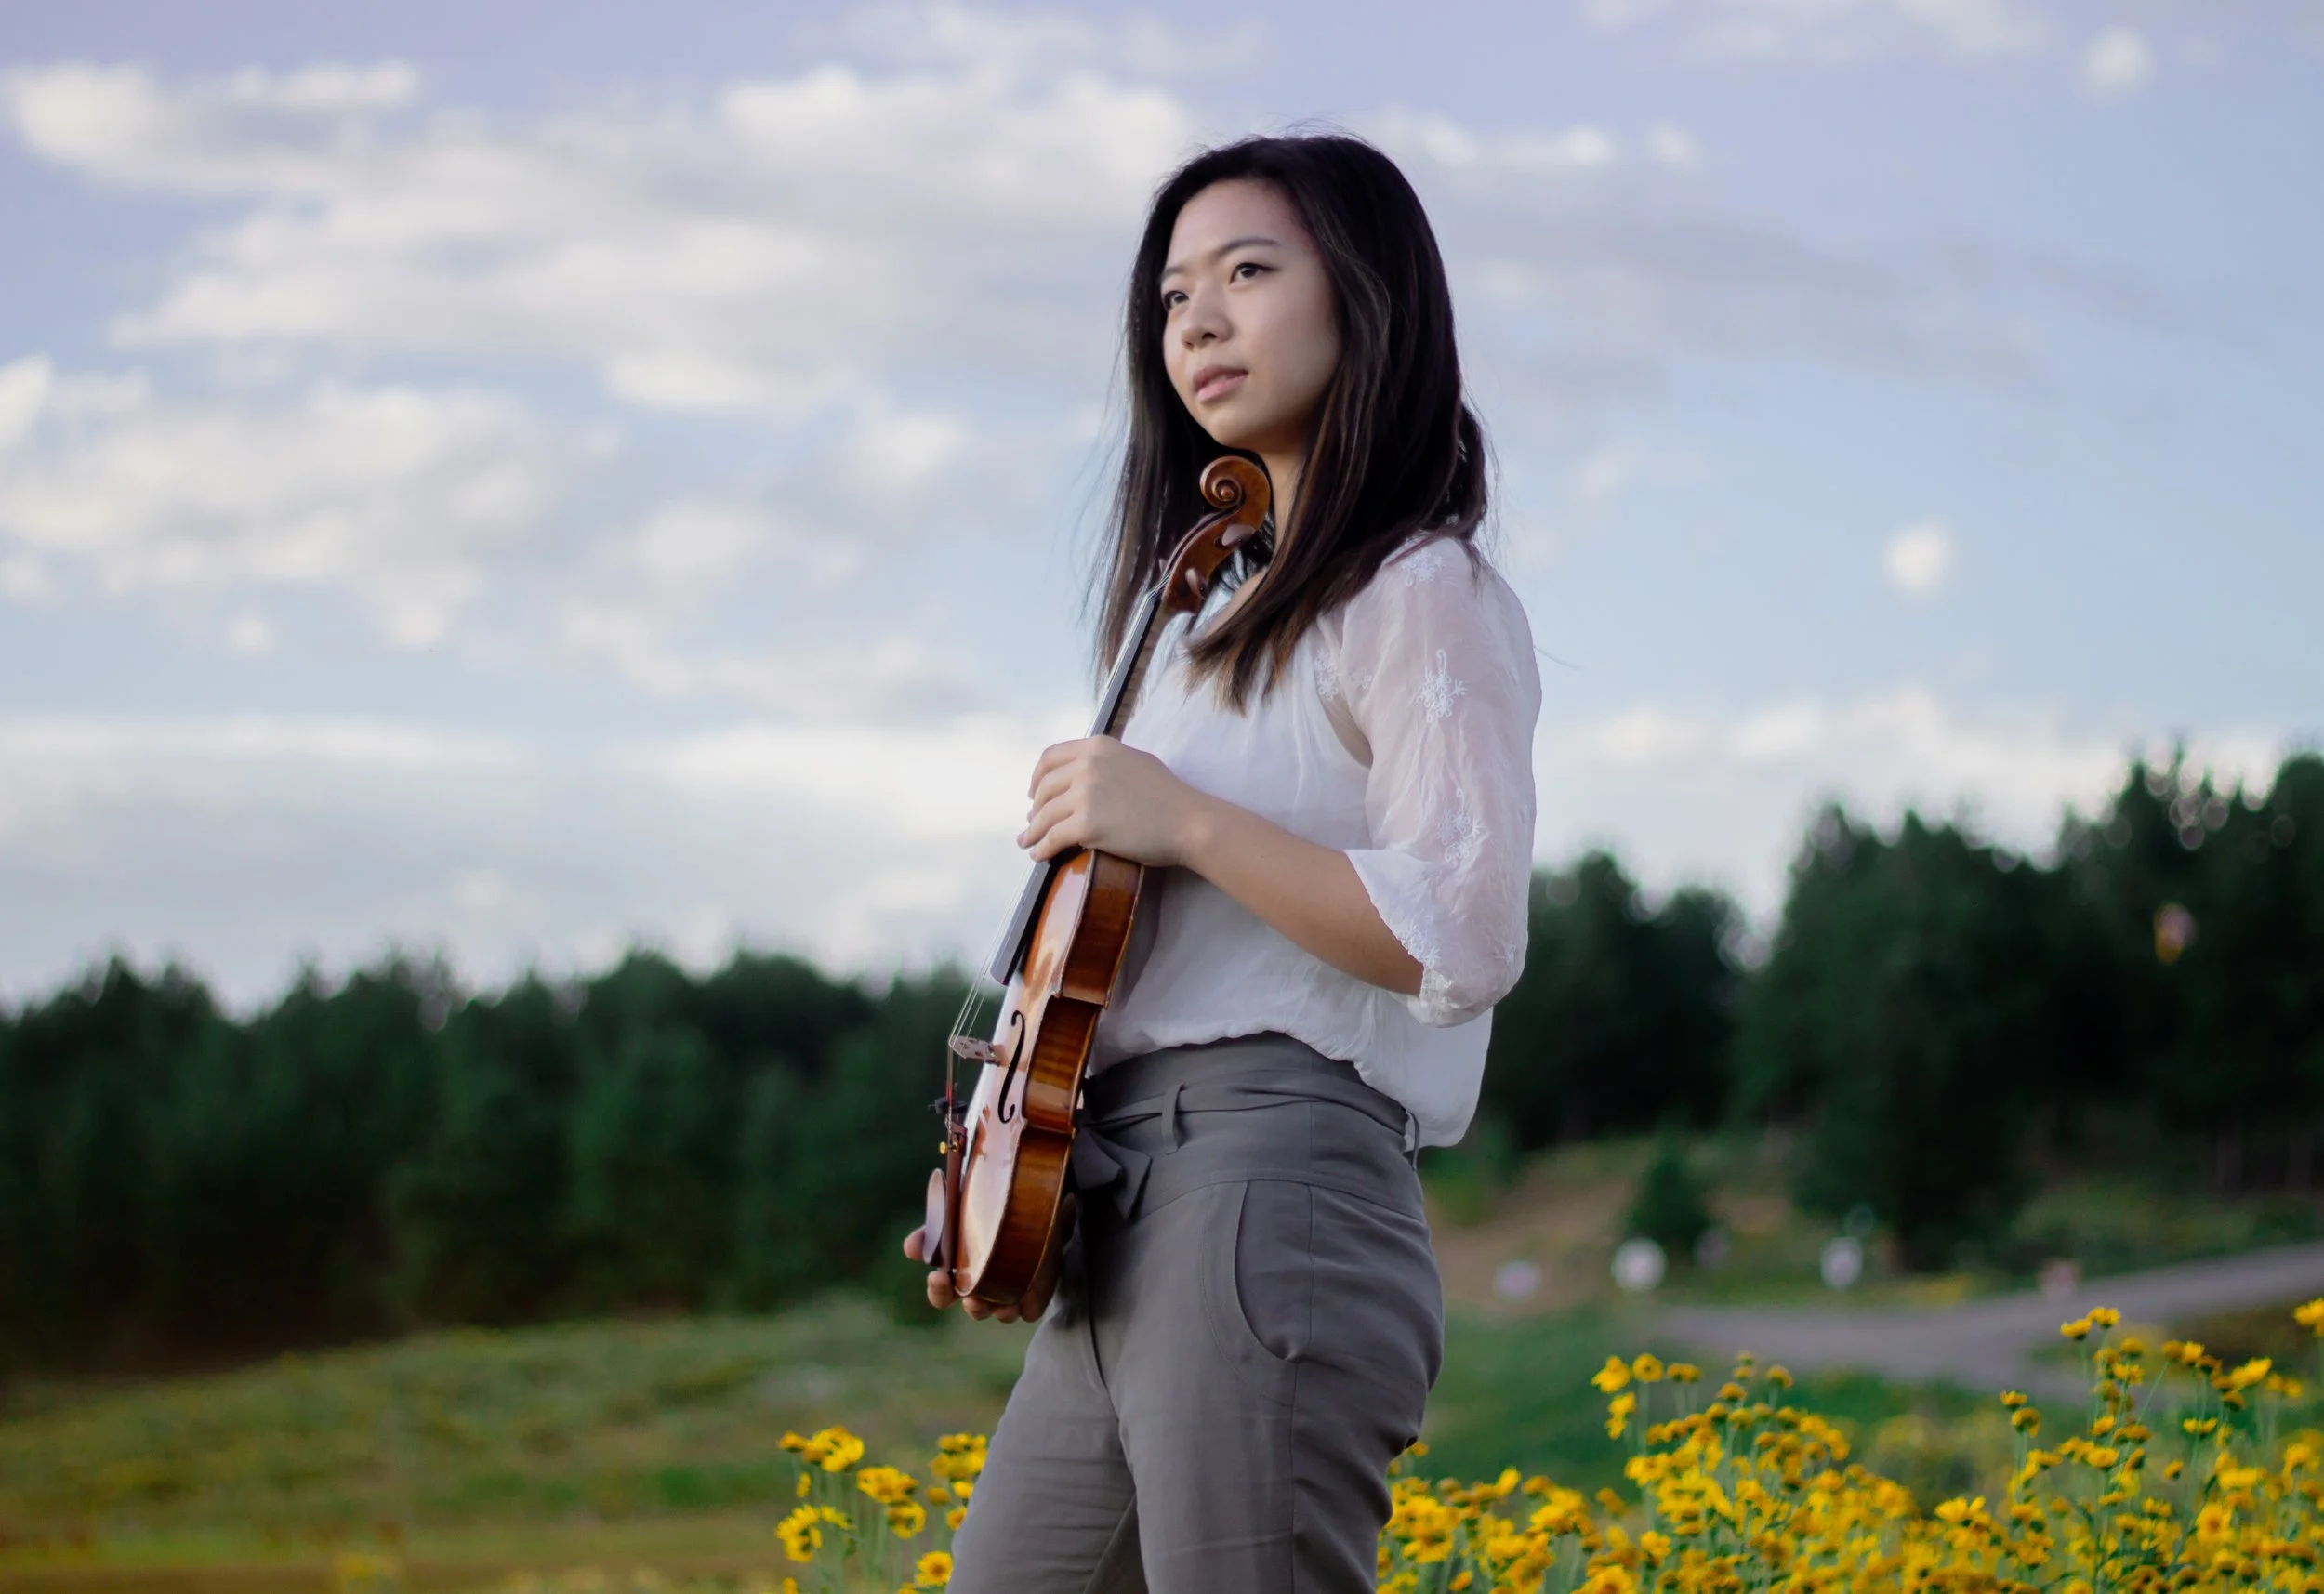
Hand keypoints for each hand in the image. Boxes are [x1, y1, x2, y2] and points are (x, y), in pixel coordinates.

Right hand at [902, 1201, 1070, 1322]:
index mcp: (963, 1272)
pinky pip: (1032, 1309)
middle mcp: (987, 1287)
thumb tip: (908, 1248)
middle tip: (970, 1295)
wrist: (1035, 1192)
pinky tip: (1027, 1291)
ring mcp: (1014, 1290)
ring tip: (1002, 1300)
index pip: (943, 1295)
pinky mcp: (1040, 1289)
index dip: (938, 1291)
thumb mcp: (960, 1207)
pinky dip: (1028, 1304)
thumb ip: (937, 1225)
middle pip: (974, 1309)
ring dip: (1001, 1308)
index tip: (937, 1275)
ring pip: (1003, 1314)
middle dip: (971, 1306)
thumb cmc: (990, 1205)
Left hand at [1019, 737, 1207, 866]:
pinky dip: (1042, 848)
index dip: (1037, 777)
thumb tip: (1083, 774)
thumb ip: (1107, 762)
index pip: (1051, 758)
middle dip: (1035, 808)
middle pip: (1044, 788)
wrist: (1188, 822)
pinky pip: (1053, 838)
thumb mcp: (1135, 761)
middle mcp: (1087, 766)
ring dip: (1033, 831)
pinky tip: (1039, 854)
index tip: (1034, 792)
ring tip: (1028, 841)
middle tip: (1033, 821)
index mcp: (1098, 747)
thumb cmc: (1168, 795)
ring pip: (1044, 815)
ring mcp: (1085, 795)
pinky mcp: (1086, 824)